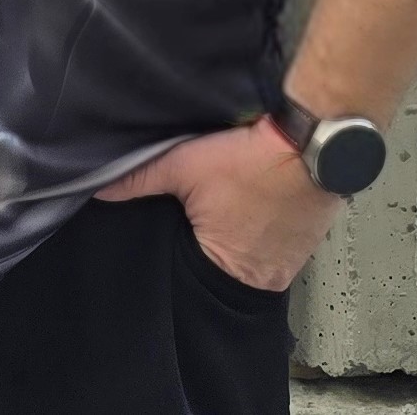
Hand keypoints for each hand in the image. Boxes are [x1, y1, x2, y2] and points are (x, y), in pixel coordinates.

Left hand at [95, 115, 344, 291]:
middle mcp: (267, 276)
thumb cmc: (255, 159)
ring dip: (242, 234)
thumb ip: (142, 178)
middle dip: (209, 245)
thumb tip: (100, 188)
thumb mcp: (187, 164)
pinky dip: (266, 223)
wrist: (316, 140)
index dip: (180, 254)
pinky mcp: (311, 236)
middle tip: (200, 217)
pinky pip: (280, 239)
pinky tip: (258, 200)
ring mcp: (293, 259)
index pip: (192, 276)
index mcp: (231, 269)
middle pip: (224, 267)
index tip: (175, 233)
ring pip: (254, 252)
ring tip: (230, 208)